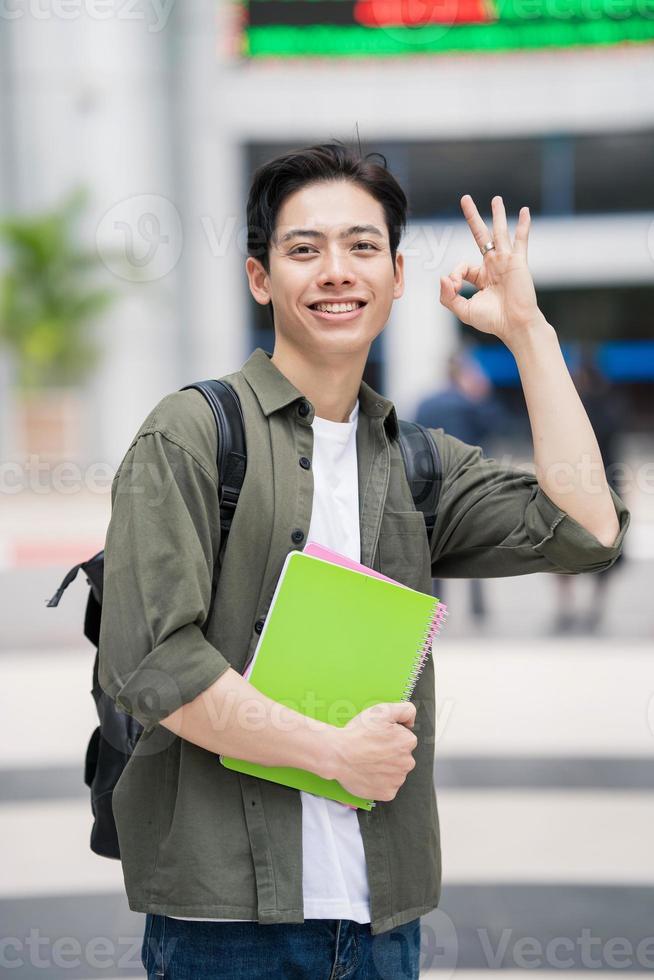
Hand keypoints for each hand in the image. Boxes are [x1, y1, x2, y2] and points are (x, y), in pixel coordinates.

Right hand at [326, 701, 417, 802]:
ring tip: (367, 761)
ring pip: (394, 772)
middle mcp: (407, 762)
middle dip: (390, 752)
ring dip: (385, 767)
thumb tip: (411, 721)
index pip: (405, 738)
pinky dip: (379, 781)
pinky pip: (387, 786)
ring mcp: (397, 779)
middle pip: (401, 756)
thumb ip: (404, 710)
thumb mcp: (381, 710)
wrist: (337, 755)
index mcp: (407, 742)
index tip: (378, 736)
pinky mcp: (387, 793)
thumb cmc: (357, 733)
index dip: (391, 735)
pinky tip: (368, 773)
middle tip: (371, 748)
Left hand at [439, 194, 544, 346]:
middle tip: (465, 199)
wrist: (515, 325)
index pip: (462, 267)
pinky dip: (523, 226)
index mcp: (480, 277)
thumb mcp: (463, 310)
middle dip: (472, 217)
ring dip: (497, 215)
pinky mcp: (517, 262)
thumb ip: (448, 297)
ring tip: (496, 199)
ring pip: (499, 233)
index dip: (454, 275)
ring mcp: (505, 261)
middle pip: (481, 235)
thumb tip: (442, 277)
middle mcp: (493, 266)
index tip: (454, 287)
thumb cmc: (492, 320)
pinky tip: (524, 212)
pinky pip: (520, 240)